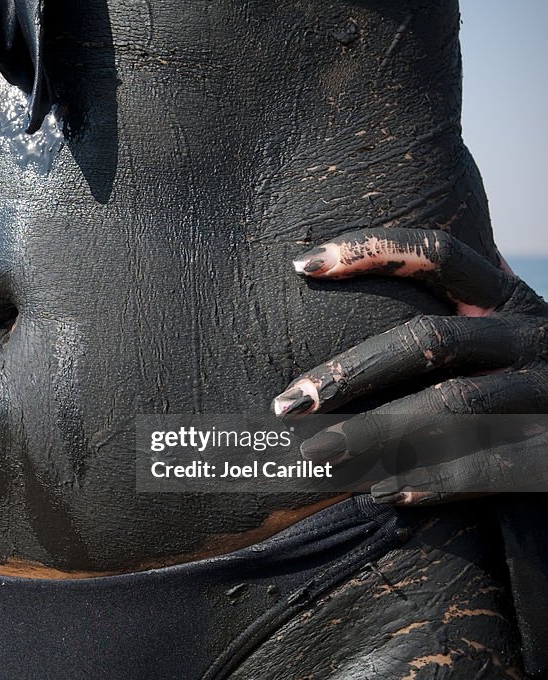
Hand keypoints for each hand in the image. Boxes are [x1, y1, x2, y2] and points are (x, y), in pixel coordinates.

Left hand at [273, 228, 547, 504]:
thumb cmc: (522, 392)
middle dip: (349, 371)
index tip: (301, 266)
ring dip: (375, 431)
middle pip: (428, 339)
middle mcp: (532, 335)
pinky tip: (381, 493)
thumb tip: (328, 318)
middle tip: (285, 404)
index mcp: (506, 300)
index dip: (371, 250)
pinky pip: (495, 463)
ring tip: (314, 453)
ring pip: (454, 403)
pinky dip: (435, 480)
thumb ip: (442, 324)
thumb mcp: (496, 342)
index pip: (438, 255)